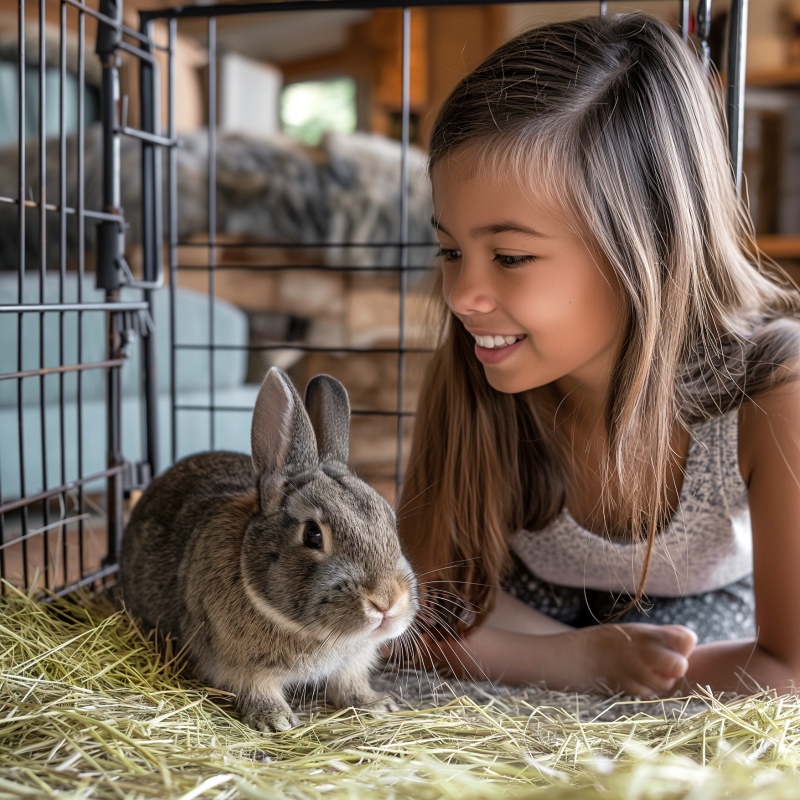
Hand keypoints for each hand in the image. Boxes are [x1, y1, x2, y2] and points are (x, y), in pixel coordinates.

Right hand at [573, 622, 696, 697]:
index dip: (683, 645)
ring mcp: (636, 672)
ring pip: (666, 684)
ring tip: (642, 671)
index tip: (670, 645)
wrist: (576, 656)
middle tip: (660, 665)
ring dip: (659, 681)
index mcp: (648, 633)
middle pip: (680, 665)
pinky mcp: (629, 689)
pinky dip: (645, 690)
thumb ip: (663, 636)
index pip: (687, 638)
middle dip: (675, 668)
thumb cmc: (610, 642)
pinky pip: (650, 694)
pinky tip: (631, 679)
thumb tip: (689, 644)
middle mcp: (645, 651)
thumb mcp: (636, 631)